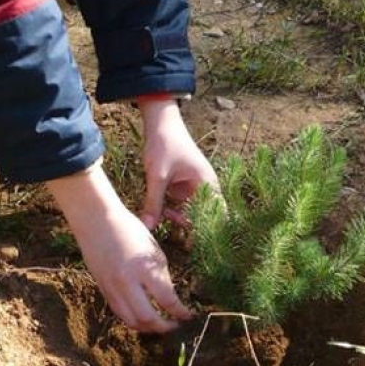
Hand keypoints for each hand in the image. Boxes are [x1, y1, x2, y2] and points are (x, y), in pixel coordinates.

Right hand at [46, 163, 191, 332]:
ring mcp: (112, 288)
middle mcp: (127, 282)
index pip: (167, 300)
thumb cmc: (128, 229)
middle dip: (165, 326)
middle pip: (148, 318)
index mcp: (143, 268)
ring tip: (159, 325)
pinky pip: (120, 313)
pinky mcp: (103, 290)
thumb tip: (169, 298)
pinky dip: (133, 319)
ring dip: (148, 328)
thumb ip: (160, 275)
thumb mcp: (152, 250)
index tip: (188, 316)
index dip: (180, 312)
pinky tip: (143, 317)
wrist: (96, 220)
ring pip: (132, 321)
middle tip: (175, 325)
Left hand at [138, 97, 218, 229]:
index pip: (217, 214)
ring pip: (190, 212)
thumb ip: (153, 203)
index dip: (209, 229)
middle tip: (174, 229)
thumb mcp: (157, 176)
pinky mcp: (182, 186)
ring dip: (178, 218)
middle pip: (203, 215)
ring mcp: (193, 187)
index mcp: (207, 183)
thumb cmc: (164, 145)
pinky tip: (161, 211)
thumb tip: (147, 228)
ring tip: (164, 216)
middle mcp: (205, 187)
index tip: (196, 242)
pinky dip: (172, 210)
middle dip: (190, 225)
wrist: (159, 123)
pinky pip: (180, 205)